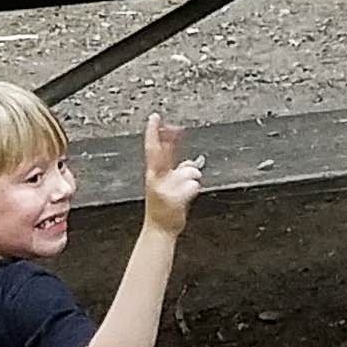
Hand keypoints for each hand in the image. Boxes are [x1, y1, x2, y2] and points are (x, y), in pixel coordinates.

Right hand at [141, 111, 203, 236]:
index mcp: (152, 175)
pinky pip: (194, 185)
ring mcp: (165, 188)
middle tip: (177, 126)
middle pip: (165, 153)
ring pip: (189, 171)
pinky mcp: (175, 198)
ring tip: (184, 190)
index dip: (152, 132)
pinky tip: (186, 199)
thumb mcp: (164, 185)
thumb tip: (190, 162)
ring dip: (192, 178)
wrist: (159, 229)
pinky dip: (194, 190)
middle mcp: (156, 179)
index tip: (155, 117)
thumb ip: (176, 171)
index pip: (151, 149)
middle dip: (171, 139)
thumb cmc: (163, 207)